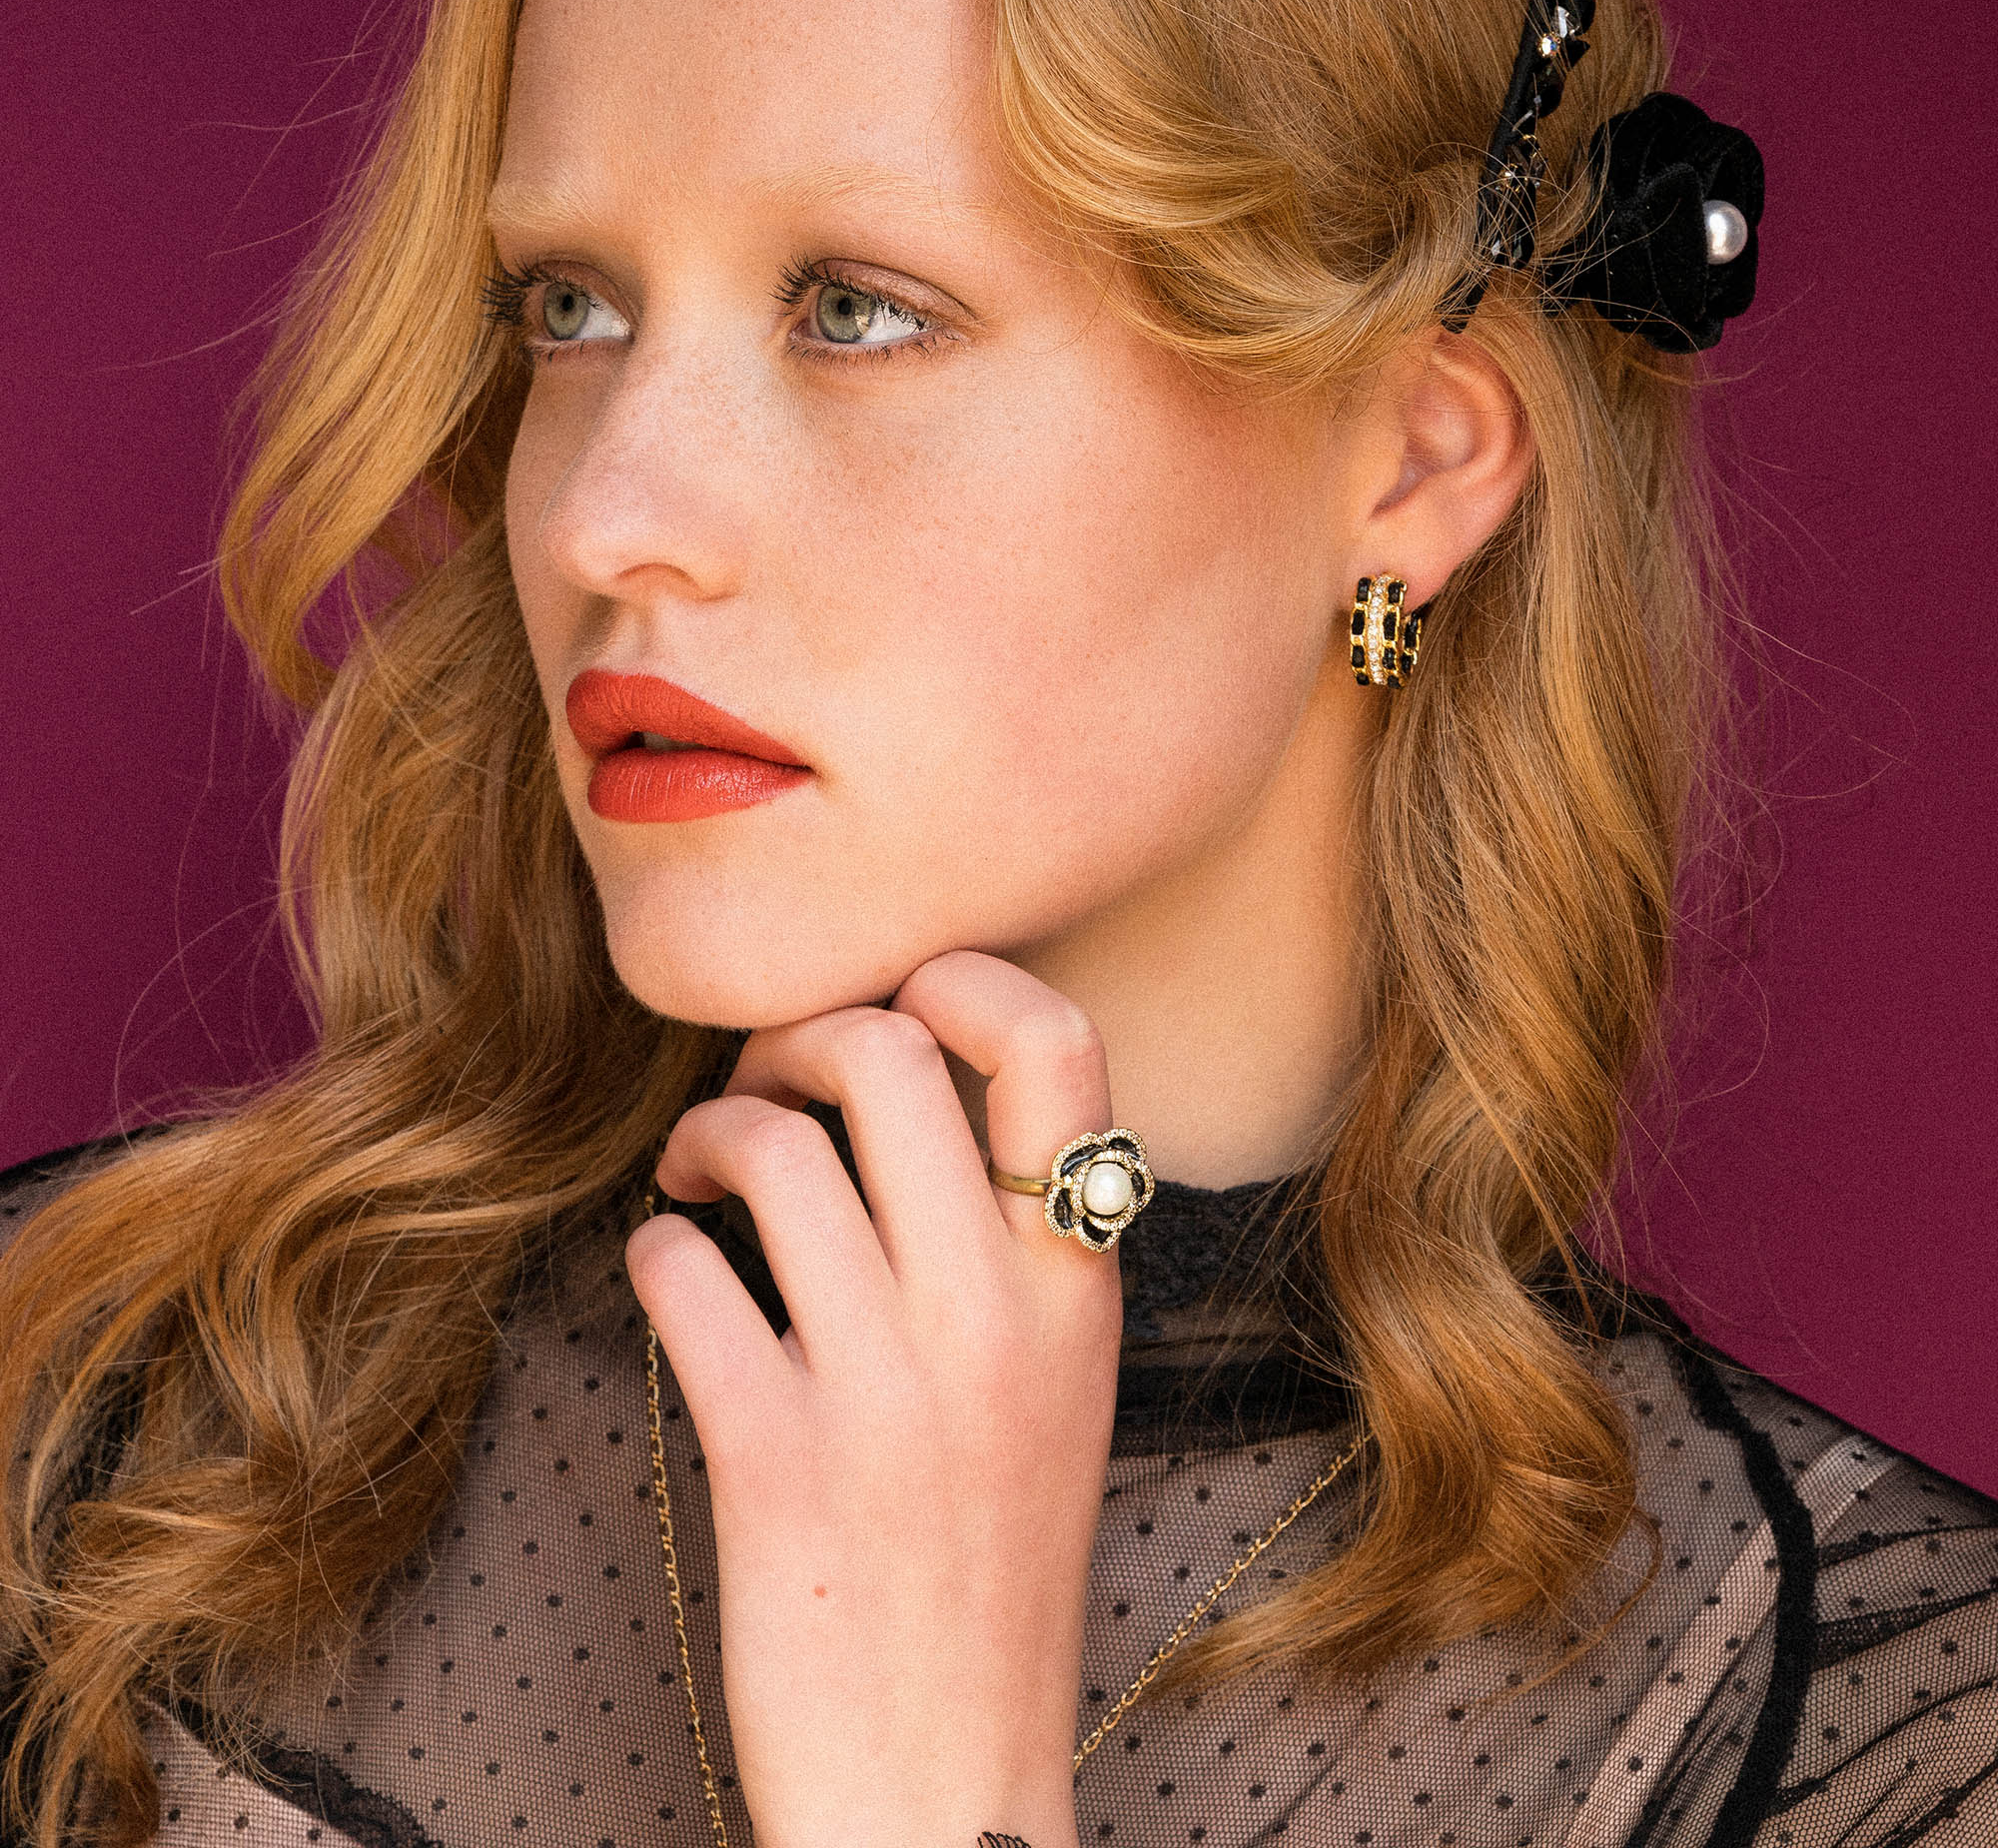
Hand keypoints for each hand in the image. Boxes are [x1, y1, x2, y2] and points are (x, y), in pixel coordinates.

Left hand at [626, 950, 1121, 1847]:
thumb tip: (902, 1096)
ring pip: (770, 1145)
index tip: (895, 1005)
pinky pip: (681, 1273)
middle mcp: (997, 1317)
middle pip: (885, 1052)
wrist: (942, 1786)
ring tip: (695, 1178)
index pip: (1059, 1045)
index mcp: (1080, 1291)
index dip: (962, 978)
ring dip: (705, 1135)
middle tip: (760, 1085)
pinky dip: (654, 1250)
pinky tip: (668, 1278)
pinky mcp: (774, 1457)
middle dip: (793, 1035)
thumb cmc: (990, 1575)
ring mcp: (887, 1385)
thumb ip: (1014, 1251)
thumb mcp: (1057, 1394)